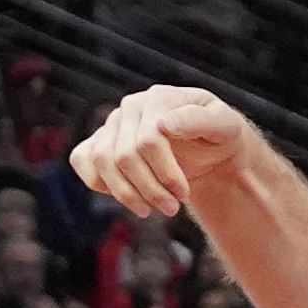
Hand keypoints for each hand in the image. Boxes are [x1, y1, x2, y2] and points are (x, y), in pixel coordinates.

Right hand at [70, 85, 253, 216]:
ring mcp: (113, 124)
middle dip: (148, 189)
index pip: (148, 141)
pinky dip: (99, 182)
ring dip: (125, 193)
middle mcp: (131, 107)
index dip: (165, 174)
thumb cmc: (218, 136)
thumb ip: (199, 120)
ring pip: (101, 161)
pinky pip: (83, 159)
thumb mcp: (225, 126)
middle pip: (123, 156)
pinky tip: (127, 195)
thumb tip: (163, 124)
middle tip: (171, 209)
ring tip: (150, 210)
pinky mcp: (102, 141)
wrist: (208, 148)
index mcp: (158, 98)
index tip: (183, 195)